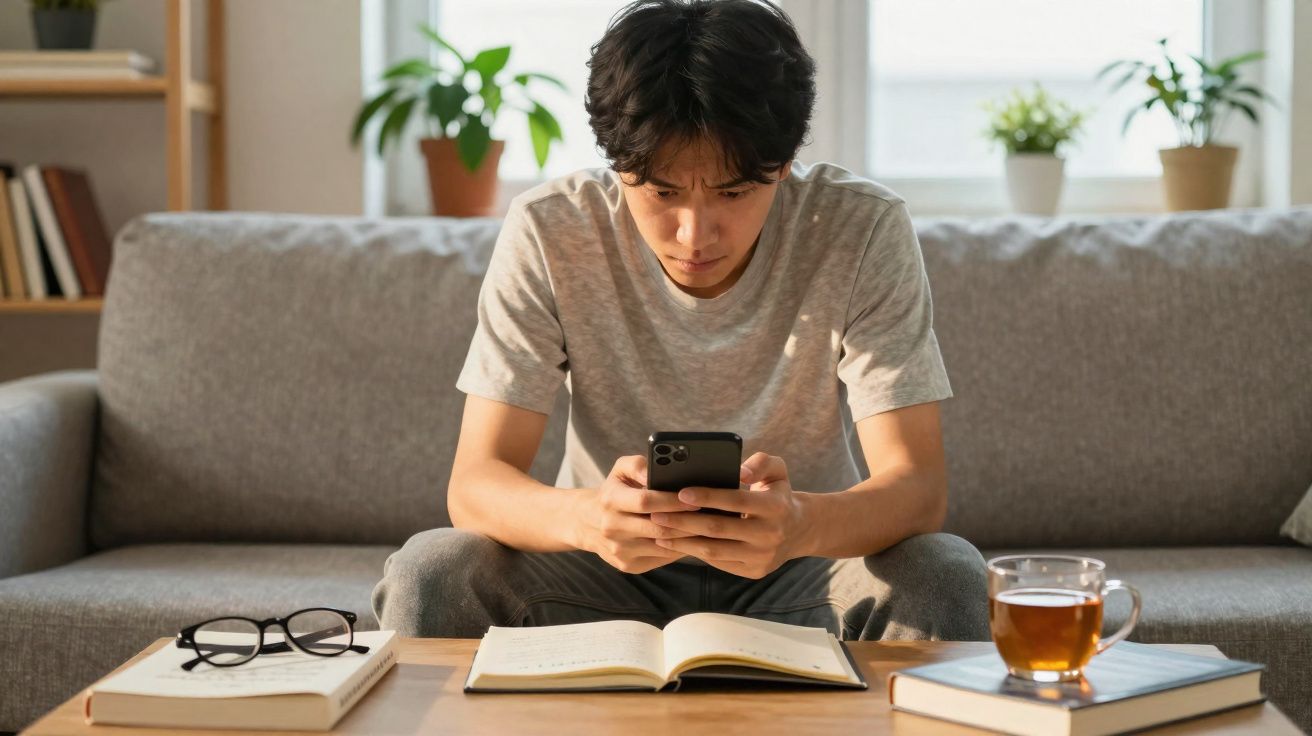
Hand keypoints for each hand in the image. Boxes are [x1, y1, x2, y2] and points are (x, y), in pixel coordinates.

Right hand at [573, 455, 702, 573]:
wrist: (588, 523)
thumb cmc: (615, 490)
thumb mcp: (620, 470)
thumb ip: (639, 465)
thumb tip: (660, 472)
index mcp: (610, 500)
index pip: (645, 501)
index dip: (672, 501)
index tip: (696, 499)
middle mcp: (612, 528)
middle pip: (658, 527)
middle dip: (688, 522)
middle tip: (712, 515)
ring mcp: (620, 550)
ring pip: (663, 546)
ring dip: (688, 538)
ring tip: (708, 528)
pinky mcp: (628, 566)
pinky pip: (662, 558)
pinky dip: (680, 549)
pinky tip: (694, 540)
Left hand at [648, 452, 805, 578]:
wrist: (799, 531)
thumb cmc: (777, 494)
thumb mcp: (778, 472)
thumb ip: (761, 462)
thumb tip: (740, 471)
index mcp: (775, 507)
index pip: (736, 500)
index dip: (707, 496)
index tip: (680, 492)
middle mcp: (770, 534)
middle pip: (718, 528)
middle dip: (684, 521)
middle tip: (656, 514)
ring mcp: (761, 556)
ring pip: (714, 550)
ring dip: (682, 541)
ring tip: (658, 530)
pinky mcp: (753, 571)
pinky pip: (718, 562)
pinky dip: (694, 552)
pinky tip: (674, 543)